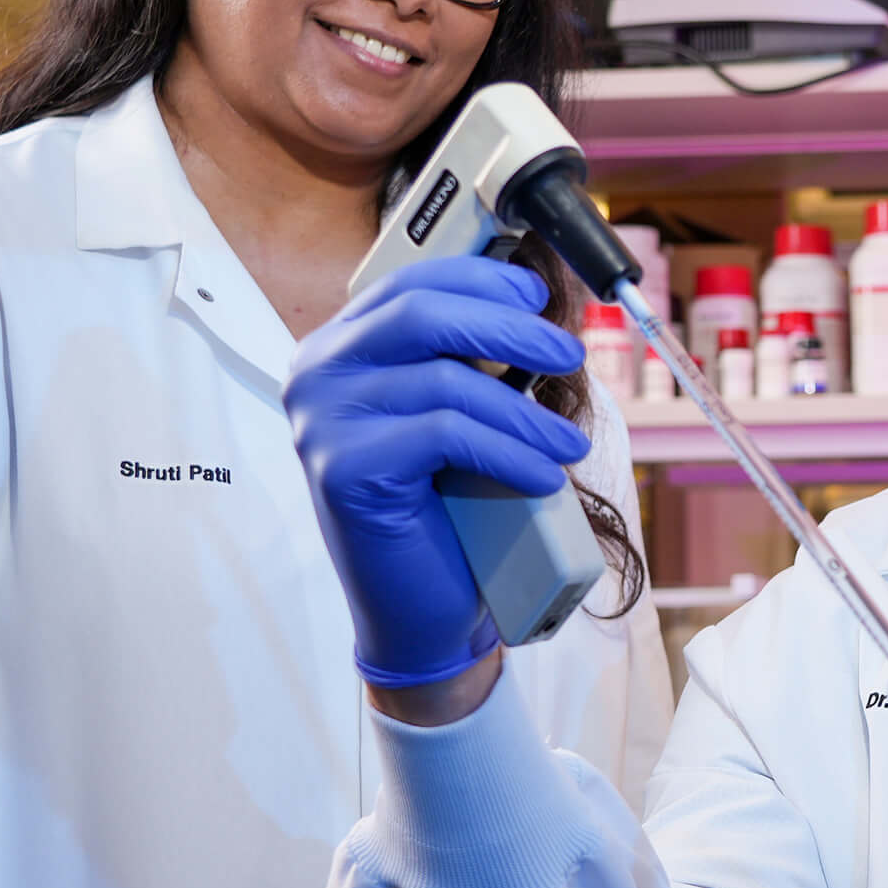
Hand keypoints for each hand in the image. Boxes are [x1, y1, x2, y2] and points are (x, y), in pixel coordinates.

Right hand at [285, 258, 589, 690]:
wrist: (419, 609)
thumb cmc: (444, 510)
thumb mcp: (456, 416)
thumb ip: (468, 359)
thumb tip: (534, 305)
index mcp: (339, 348)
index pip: (410, 283)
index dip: (480, 278)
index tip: (537, 291)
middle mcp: (317, 373)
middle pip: (422, 313)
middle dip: (509, 326)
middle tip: (568, 354)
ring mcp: (322, 420)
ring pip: (445, 381)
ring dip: (524, 413)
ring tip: (570, 444)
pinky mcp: (343, 467)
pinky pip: (446, 434)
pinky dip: (508, 452)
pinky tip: (544, 476)